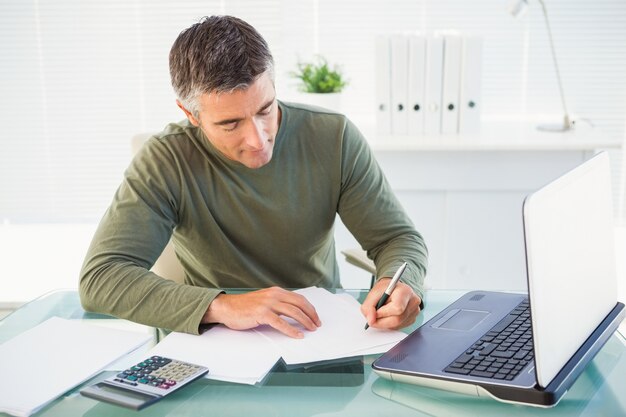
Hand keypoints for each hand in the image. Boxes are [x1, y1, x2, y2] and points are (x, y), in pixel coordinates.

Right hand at [202, 287, 320, 337]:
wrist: (227, 307)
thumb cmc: (244, 307)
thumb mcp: (264, 300)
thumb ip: (277, 303)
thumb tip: (293, 313)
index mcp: (276, 291)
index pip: (299, 298)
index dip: (309, 308)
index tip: (315, 317)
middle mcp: (274, 295)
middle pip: (299, 304)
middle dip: (311, 314)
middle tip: (317, 324)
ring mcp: (268, 303)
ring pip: (293, 312)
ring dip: (305, 322)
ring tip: (311, 329)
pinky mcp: (262, 314)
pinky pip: (281, 323)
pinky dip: (292, 330)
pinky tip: (298, 335)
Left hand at [361, 278, 421, 329]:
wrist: (394, 289)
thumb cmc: (386, 289)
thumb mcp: (374, 292)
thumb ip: (369, 306)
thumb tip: (371, 320)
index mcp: (405, 291)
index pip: (397, 308)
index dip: (383, 313)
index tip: (375, 312)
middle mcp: (413, 301)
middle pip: (397, 319)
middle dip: (382, 321)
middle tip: (374, 318)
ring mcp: (414, 311)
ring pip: (398, 325)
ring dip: (385, 323)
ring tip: (381, 314)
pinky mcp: (412, 319)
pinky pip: (399, 327)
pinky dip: (390, 324)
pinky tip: (388, 316)